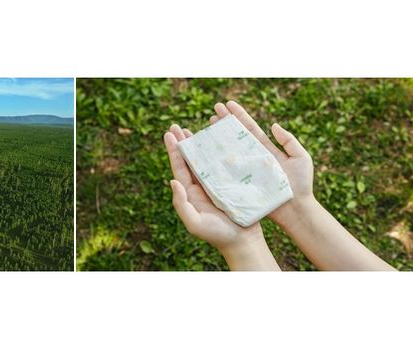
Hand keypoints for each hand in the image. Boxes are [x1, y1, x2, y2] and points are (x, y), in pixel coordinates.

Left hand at [163, 124, 279, 269]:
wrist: (243, 242)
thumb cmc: (218, 235)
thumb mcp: (195, 223)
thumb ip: (181, 204)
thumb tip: (172, 181)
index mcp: (191, 194)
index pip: (179, 168)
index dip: (174, 151)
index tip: (169, 134)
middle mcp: (202, 186)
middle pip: (190, 160)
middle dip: (183, 143)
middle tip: (176, 126)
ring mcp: (217, 184)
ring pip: (206, 160)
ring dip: (200, 144)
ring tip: (195, 128)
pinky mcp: (232, 184)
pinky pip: (224, 164)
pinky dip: (221, 151)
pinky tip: (220, 140)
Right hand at [209, 101, 314, 225]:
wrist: (296, 211)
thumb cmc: (301, 185)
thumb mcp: (301, 158)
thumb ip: (289, 141)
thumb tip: (273, 125)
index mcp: (266, 149)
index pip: (249, 128)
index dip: (239, 115)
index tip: (227, 104)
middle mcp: (253, 158)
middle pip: (235, 136)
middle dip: (224, 122)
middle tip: (213, 110)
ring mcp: (245, 170)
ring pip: (228, 150)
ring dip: (217, 137)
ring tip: (207, 125)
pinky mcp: (241, 183)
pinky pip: (226, 170)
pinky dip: (216, 161)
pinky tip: (206, 152)